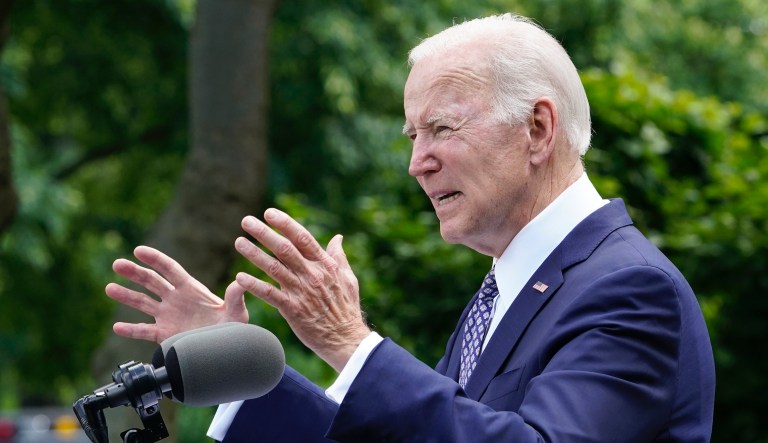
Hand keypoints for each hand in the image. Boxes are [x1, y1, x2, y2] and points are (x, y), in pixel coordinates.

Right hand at [106, 245, 248, 342]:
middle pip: (151, 282)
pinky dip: (131, 329)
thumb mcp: (236, 311)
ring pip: (143, 303)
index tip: (138, 250)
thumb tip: (240, 282)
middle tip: (117, 264)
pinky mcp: (164, 334)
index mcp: (190, 289)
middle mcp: (175, 299)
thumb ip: (235, 297)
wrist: (226, 350)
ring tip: (109, 288)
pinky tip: (117, 326)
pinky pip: (144, 331)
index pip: (170, 269)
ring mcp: (168, 316)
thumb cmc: (233, 328)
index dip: (154, 259)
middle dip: (134, 272)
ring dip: (126, 296)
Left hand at [235, 208, 370, 371]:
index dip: (285, 224)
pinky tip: (239, 277)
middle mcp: (312, 275)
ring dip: (254, 254)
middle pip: (285, 249)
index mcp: (325, 265)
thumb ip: (339, 257)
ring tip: (238, 242)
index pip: (302, 238)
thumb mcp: (348, 278)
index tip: (269, 213)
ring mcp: (302, 292)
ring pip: (274, 268)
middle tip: (246, 221)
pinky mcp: (293, 310)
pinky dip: (254, 285)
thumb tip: (338, 237)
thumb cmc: (347, 309)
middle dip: (264, 233)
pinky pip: (270, 294)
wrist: (345, 339)